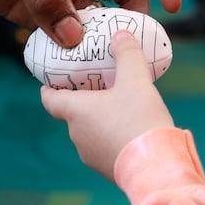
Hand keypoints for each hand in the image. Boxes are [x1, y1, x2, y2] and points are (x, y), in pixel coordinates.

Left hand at [41, 30, 173, 180]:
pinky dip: (113, 135)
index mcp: (76, 112)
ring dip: (101, 118)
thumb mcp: (136, 79)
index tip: (50, 80)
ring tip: (122, 105)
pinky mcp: (108, 169)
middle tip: (99, 84)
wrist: (156, 169)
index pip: (50, 100)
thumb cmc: (139, 120)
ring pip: (90, 130)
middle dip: (84, 99)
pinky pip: (105, 146)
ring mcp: (91, 155)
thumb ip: (127, 53)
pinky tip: (133, 128)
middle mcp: (77, 135)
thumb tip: (120, 34)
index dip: (49, 89)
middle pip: (73, 113)